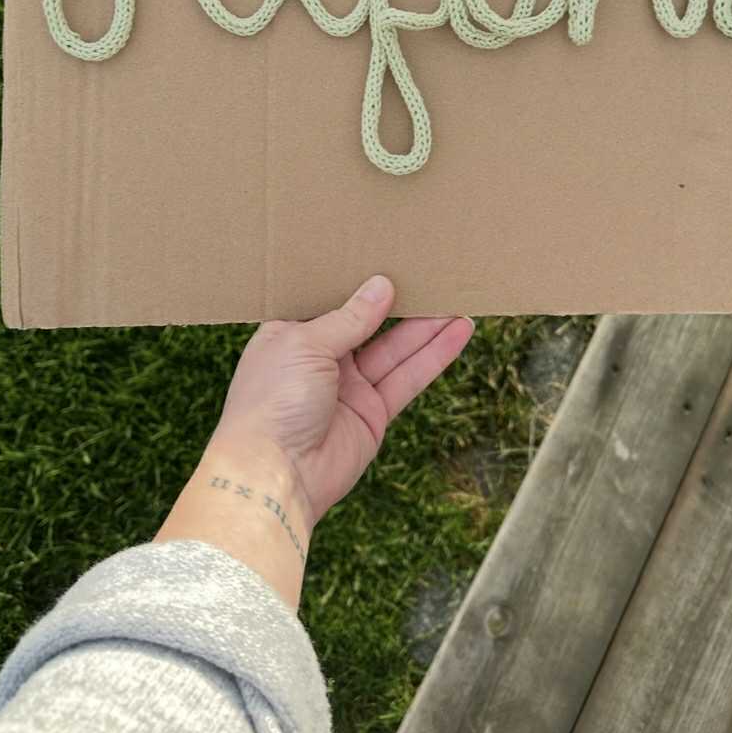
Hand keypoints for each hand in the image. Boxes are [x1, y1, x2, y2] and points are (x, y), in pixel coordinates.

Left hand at [210, 274, 474, 526]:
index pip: (329, 302)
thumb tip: (381, 285)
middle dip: (400, 302)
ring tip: (459, 299)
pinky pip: (408, 379)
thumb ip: (350, 318)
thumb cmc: (272, 401)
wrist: (275, 475)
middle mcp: (319, 360)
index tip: (387, 257)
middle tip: (434, 275)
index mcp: (290, 336)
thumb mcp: (306, 344)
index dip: (358, 283)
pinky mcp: (372, 414)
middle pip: (369, 324)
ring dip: (427, 327)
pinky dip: (434, 356)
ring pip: (395, 350)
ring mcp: (348, 389)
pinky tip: (458, 331)